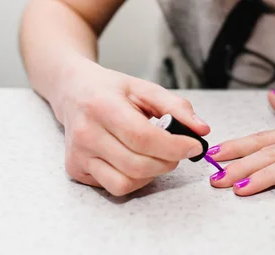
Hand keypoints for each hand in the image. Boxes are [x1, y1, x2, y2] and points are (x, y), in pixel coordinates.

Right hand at [51, 56, 209, 195]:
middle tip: (176, 151)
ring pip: (126, 182)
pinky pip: (114, 187)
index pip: (143, 137)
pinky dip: (133, 179)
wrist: (73, 91)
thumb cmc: (111, 90)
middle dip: (167, 162)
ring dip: (151, 174)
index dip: (174, 146)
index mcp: (103, 107)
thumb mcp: (145, 88)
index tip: (194, 146)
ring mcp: (78, 155)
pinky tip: (134, 160)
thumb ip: (176, 107)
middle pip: (137, 164)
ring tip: (155, 155)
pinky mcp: (75, 169)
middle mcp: (86, 133)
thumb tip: (202, 130)